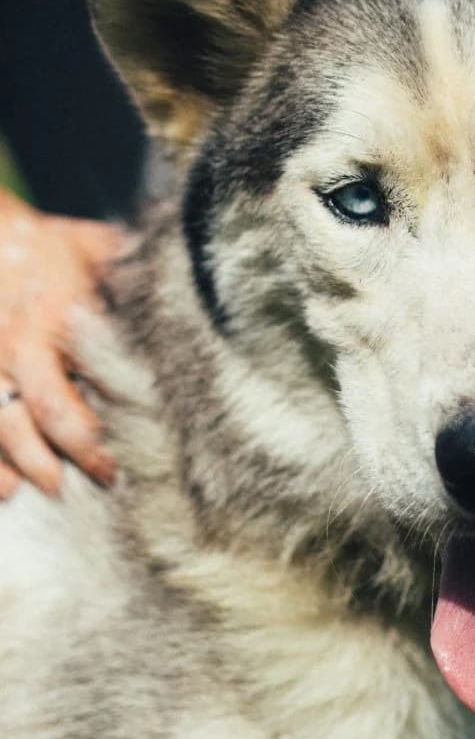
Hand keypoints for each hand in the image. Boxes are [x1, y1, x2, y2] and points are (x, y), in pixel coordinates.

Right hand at [0, 191, 121, 497]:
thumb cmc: (58, 247)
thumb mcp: (101, 252)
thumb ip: (137, 279)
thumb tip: (193, 293)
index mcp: (48, 327)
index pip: (60, 399)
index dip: (85, 438)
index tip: (117, 463)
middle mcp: (13, 352)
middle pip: (29, 423)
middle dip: (61, 459)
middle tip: (104, 481)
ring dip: (20, 464)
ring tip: (50, 491)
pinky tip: (5, 488)